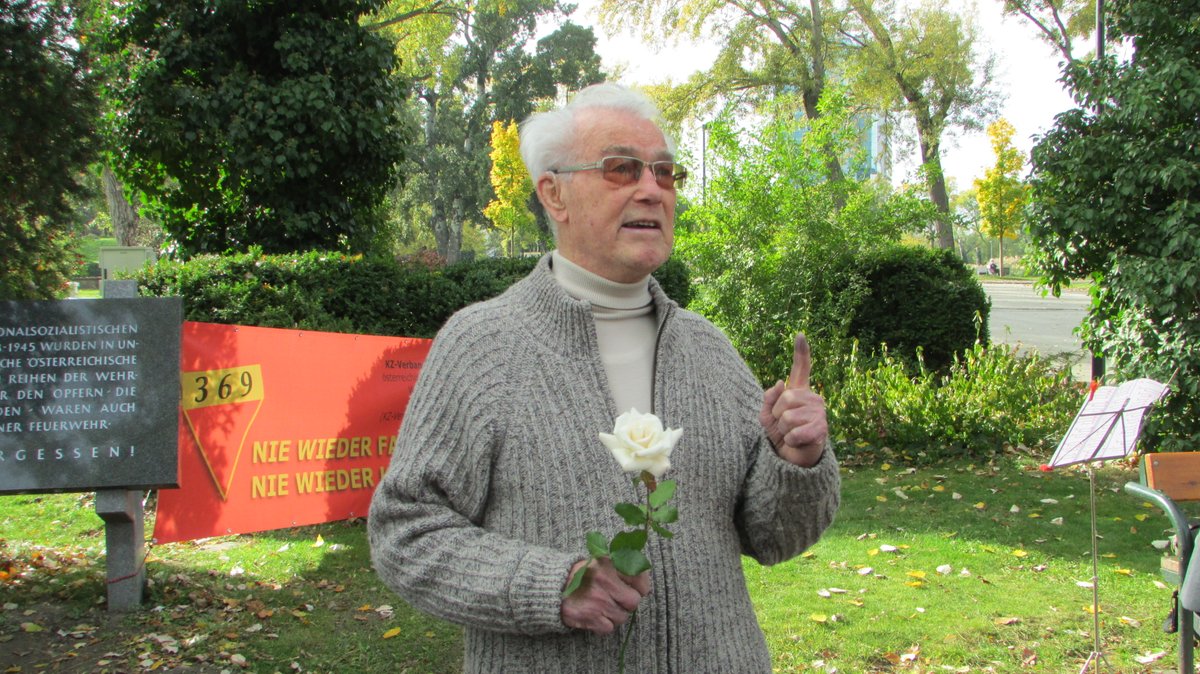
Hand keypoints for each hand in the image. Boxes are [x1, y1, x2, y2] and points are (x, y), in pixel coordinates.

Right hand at [561, 557, 650, 634]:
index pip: (639, 578)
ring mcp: (598, 600)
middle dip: (627, 603)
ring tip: (602, 606)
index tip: (636, 589)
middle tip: (617, 600)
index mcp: (609, 563)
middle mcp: (605, 580)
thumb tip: (642, 578)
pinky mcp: (590, 616)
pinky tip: (595, 615)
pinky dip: (603, 625)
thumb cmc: (580, 575)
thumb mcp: (599, 561)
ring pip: (622, 617)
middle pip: (634, 601)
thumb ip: (620, 566)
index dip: (641, 586)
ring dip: (614, 615)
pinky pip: (609, 628)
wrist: (552, 587)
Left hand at [759, 333, 827, 466]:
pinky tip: (796, 442)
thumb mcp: (767, 415)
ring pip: (788, 417)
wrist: (791, 457)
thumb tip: (780, 383)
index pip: (801, 368)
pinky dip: (790, 440)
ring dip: (783, 430)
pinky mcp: (821, 430)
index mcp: (799, 392)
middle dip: (777, 415)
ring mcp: (820, 413)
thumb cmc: (780, 434)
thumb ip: (769, 398)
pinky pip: (795, 432)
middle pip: (786, 398)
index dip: (801, 351)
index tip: (799, 334)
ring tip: (790, 434)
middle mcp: (813, 398)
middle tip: (783, 425)